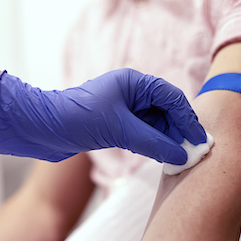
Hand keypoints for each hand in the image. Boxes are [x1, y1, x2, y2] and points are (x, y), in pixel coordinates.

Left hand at [0, 69, 205, 163]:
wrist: (41, 128)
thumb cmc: (77, 119)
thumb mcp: (119, 130)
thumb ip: (153, 142)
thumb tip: (181, 155)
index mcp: (135, 82)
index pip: (172, 98)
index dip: (188, 119)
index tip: (199, 140)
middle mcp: (133, 93)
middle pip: (167, 111)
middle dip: (180, 131)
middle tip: (193, 152)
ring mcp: (126, 109)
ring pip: (157, 124)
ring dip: (169, 140)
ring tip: (180, 158)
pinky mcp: (118, 124)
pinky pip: (145, 133)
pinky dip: (155, 144)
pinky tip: (163, 156)